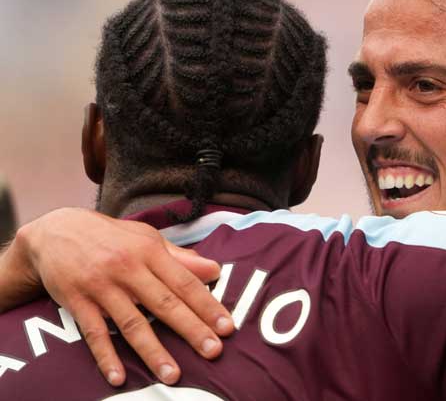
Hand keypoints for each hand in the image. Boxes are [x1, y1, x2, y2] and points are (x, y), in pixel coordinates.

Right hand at [5, 207, 234, 385]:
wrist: (56, 231)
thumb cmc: (111, 236)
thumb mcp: (147, 239)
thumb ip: (180, 258)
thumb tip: (214, 270)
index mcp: (149, 252)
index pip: (185, 282)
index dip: (207, 305)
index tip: (227, 326)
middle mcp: (127, 268)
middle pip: (164, 304)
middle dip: (191, 329)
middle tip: (214, 352)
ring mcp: (101, 286)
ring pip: (132, 323)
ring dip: (153, 352)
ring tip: (173, 375)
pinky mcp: (76, 302)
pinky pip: (93, 333)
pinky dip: (106, 356)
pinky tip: (119, 377)